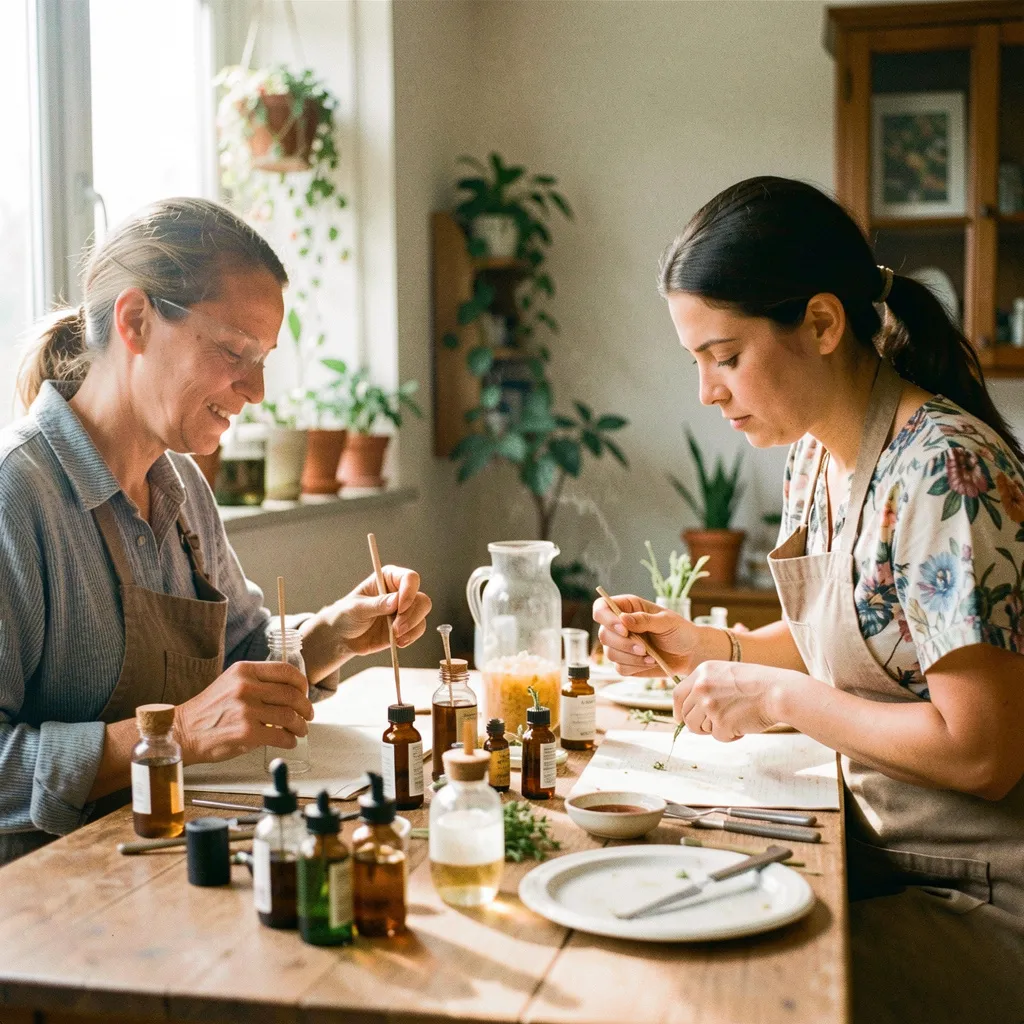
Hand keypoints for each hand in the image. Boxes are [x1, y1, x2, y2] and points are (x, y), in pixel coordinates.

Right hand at [174, 660, 313, 763]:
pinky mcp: (246, 733)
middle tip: (308, 715)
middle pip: (292, 694)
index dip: (301, 683)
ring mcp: (246, 710)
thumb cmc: (209, 710)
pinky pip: (280, 736)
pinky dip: (289, 740)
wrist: (183, 732)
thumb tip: (290, 690)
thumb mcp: (231, 683)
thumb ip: (257, 681)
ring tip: (300, 730)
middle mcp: (246, 687)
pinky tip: (288, 741)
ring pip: (289, 716)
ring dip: (300, 726)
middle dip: (306, 707)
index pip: (285, 671)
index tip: (304, 692)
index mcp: (244, 671)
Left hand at [333, 566, 431, 656]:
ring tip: (395, 636)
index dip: (409, 592)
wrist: (342, 637)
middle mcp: (400, 592)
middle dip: (411, 615)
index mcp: (388, 579)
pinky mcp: (405, 627)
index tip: (400, 607)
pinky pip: (418, 629)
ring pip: (422, 614)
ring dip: (412, 626)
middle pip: (421, 598)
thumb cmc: (346, 615)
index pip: (409, 578)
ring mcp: (404, 610)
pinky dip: (411, 636)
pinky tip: (398, 641)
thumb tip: (396, 600)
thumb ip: (376, 604)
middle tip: (397, 628)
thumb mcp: (357, 608)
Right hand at [592, 593, 700, 676]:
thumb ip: (644, 620)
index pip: (601, 608)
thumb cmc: (680, 631)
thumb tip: (622, 619)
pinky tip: (650, 662)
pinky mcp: (625, 663)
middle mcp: (619, 626)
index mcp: (627, 608)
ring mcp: (620, 645)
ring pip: (609, 653)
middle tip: (643, 648)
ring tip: (650, 656)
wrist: (690, 653)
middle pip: (603, 634)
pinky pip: (620, 668)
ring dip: (630, 657)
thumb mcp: (666, 621)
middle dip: (622, 644)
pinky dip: (635, 667)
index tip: (623, 629)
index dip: (606, 618)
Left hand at [673, 661, 791, 740]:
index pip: (677, 695)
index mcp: (702, 672)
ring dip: (714, 729)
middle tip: (717, 723)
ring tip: (734, 719)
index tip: (681, 718)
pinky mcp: (721, 722)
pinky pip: (718, 737)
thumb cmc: (756, 684)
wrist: (778, 691)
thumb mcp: (725, 674)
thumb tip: (688, 708)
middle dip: (698, 724)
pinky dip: (730, 736)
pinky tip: (743, 724)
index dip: (678, 710)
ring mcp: (710, 704)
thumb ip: (706, 685)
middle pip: (685, 715)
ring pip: (698, 728)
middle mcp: (702, 687)